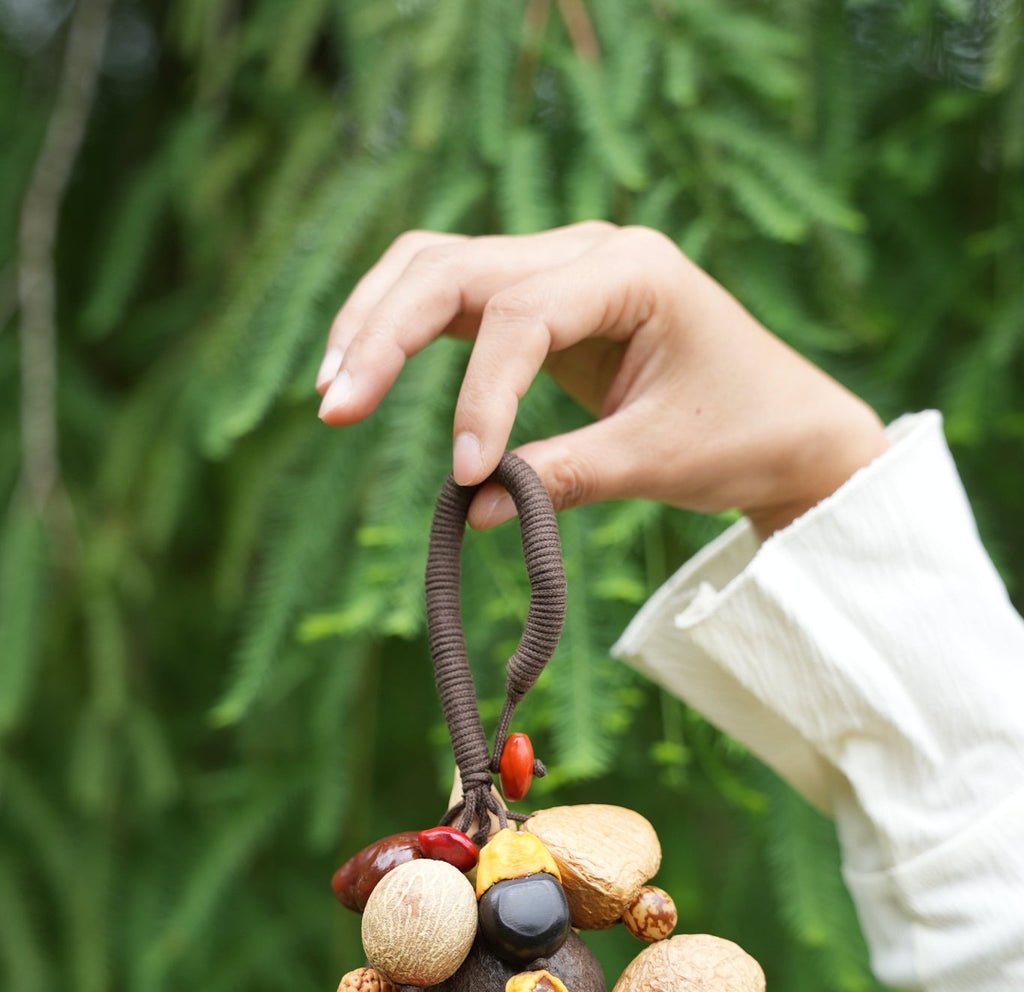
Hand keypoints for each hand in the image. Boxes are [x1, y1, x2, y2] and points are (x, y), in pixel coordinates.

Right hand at [317, 223, 886, 537]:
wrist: (787, 424)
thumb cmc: (741, 432)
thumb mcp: (657, 459)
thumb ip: (564, 475)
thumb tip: (471, 511)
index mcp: (631, 268)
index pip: (521, 314)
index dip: (480, 395)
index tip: (466, 474)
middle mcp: (586, 250)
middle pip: (452, 266)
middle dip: (385, 334)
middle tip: (334, 408)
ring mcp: (559, 269)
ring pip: (437, 270)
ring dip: (376, 324)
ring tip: (331, 393)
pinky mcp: (541, 304)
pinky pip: (455, 303)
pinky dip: (402, 332)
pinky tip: (360, 374)